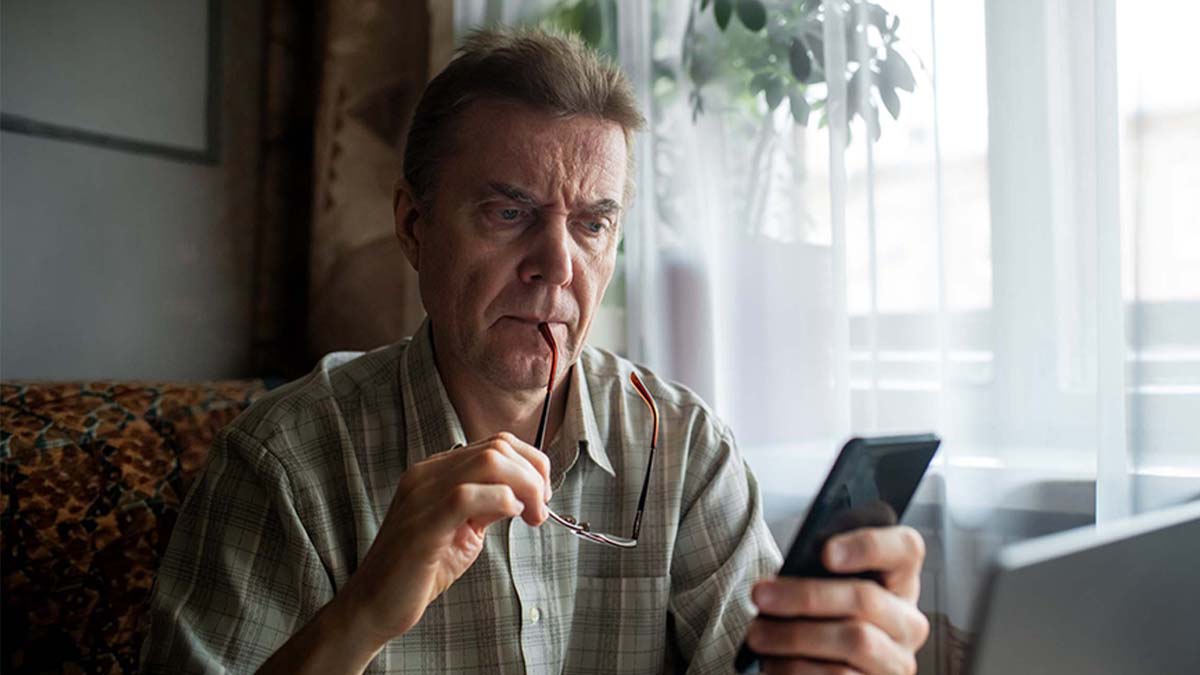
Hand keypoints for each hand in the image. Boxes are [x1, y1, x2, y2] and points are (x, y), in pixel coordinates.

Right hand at [333, 433, 551, 648]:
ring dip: (525, 487)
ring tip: (532, 517)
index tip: (541, 496)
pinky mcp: (422, 524)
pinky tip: (511, 517)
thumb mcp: (464, 529)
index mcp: (435, 471)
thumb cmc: (420, 571)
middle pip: (497, 448)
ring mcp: (421, 496)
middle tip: (540, 511)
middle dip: (534, 475)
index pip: (495, 444)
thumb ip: (489, 505)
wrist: (375, 606)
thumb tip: (523, 493)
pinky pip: (467, 495)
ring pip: (489, 462)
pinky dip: (501, 501)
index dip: (530, 463)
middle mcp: (426, 475)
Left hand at [747, 526, 929, 674]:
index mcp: (899, 581)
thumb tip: (788, 577)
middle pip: (866, 599)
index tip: (825, 552)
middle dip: (806, 596)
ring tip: (757, 635)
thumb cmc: (821, 619)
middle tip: (760, 595)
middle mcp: (908, 623)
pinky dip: (798, 669)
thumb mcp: (826, 590)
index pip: (906, 548)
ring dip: (794, 637)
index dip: (870, 545)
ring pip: (854, 642)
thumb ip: (820, 575)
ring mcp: (898, 661)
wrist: (823, 668)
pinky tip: (774, 663)